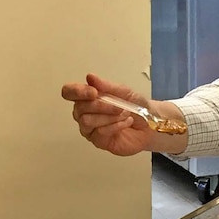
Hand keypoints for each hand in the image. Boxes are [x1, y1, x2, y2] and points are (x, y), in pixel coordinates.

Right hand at [60, 73, 183, 155]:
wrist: (149, 124)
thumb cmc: (135, 107)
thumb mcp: (124, 92)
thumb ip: (107, 86)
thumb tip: (90, 77)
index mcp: (87, 97)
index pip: (69, 92)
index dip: (77, 92)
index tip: (94, 92)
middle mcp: (84, 113)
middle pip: (79, 108)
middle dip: (101, 106)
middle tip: (119, 106)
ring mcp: (89, 128)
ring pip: (87, 121)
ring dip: (109, 116)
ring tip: (124, 114)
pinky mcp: (98, 141)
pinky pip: (99, 132)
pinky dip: (116, 125)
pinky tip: (126, 123)